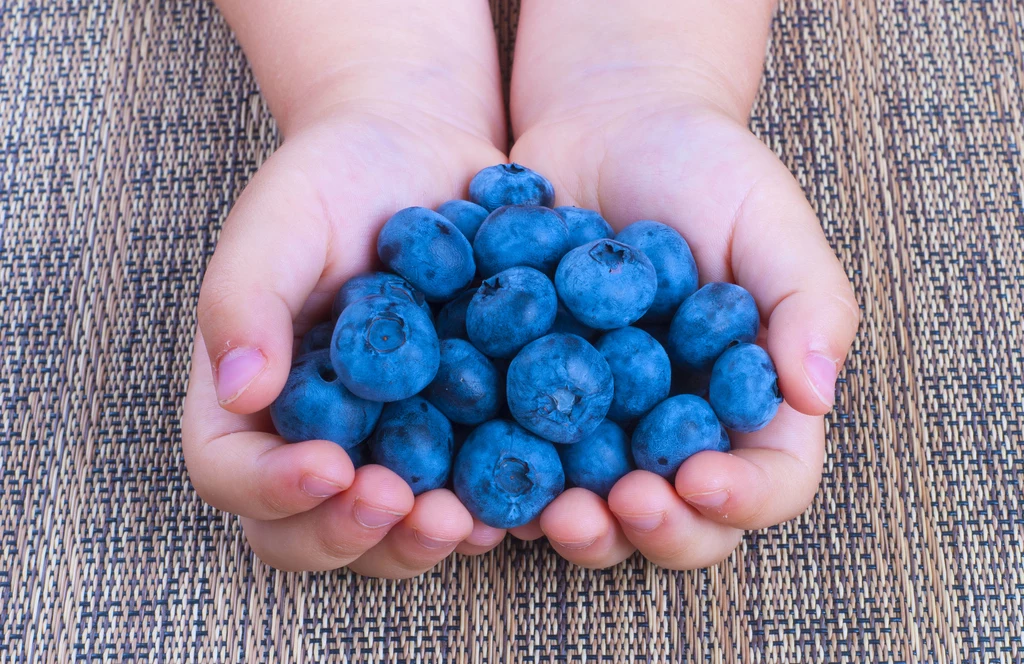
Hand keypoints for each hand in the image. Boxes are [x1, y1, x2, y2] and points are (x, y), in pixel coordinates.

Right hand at [182, 102, 511, 576]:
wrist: (420, 152)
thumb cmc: (331, 181)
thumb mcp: (282, 221)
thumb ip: (247, 299)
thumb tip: (240, 392)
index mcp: (253, 398)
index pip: (232, 471)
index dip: (272, 488)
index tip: (328, 467)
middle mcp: (318, 438)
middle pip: (309, 528)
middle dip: (354, 533)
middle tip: (405, 509)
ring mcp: (391, 445)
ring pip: (391, 529)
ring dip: (423, 539)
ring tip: (464, 519)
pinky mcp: (461, 434)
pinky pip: (470, 488)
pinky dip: (493, 503)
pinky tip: (532, 494)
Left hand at [508, 4, 858, 567]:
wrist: (606, 131)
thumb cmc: (704, 171)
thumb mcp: (768, 221)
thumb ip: (807, 303)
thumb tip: (816, 395)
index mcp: (750, 405)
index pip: (771, 480)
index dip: (745, 496)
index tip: (704, 477)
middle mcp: (678, 435)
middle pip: (682, 522)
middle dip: (655, 528)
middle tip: (622, 504)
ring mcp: (603, 432)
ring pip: (598, 513)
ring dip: (578, 529)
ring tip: (552, 511)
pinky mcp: (530, 410)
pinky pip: (519, 465)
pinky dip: (504, 485)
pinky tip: (478, 484)